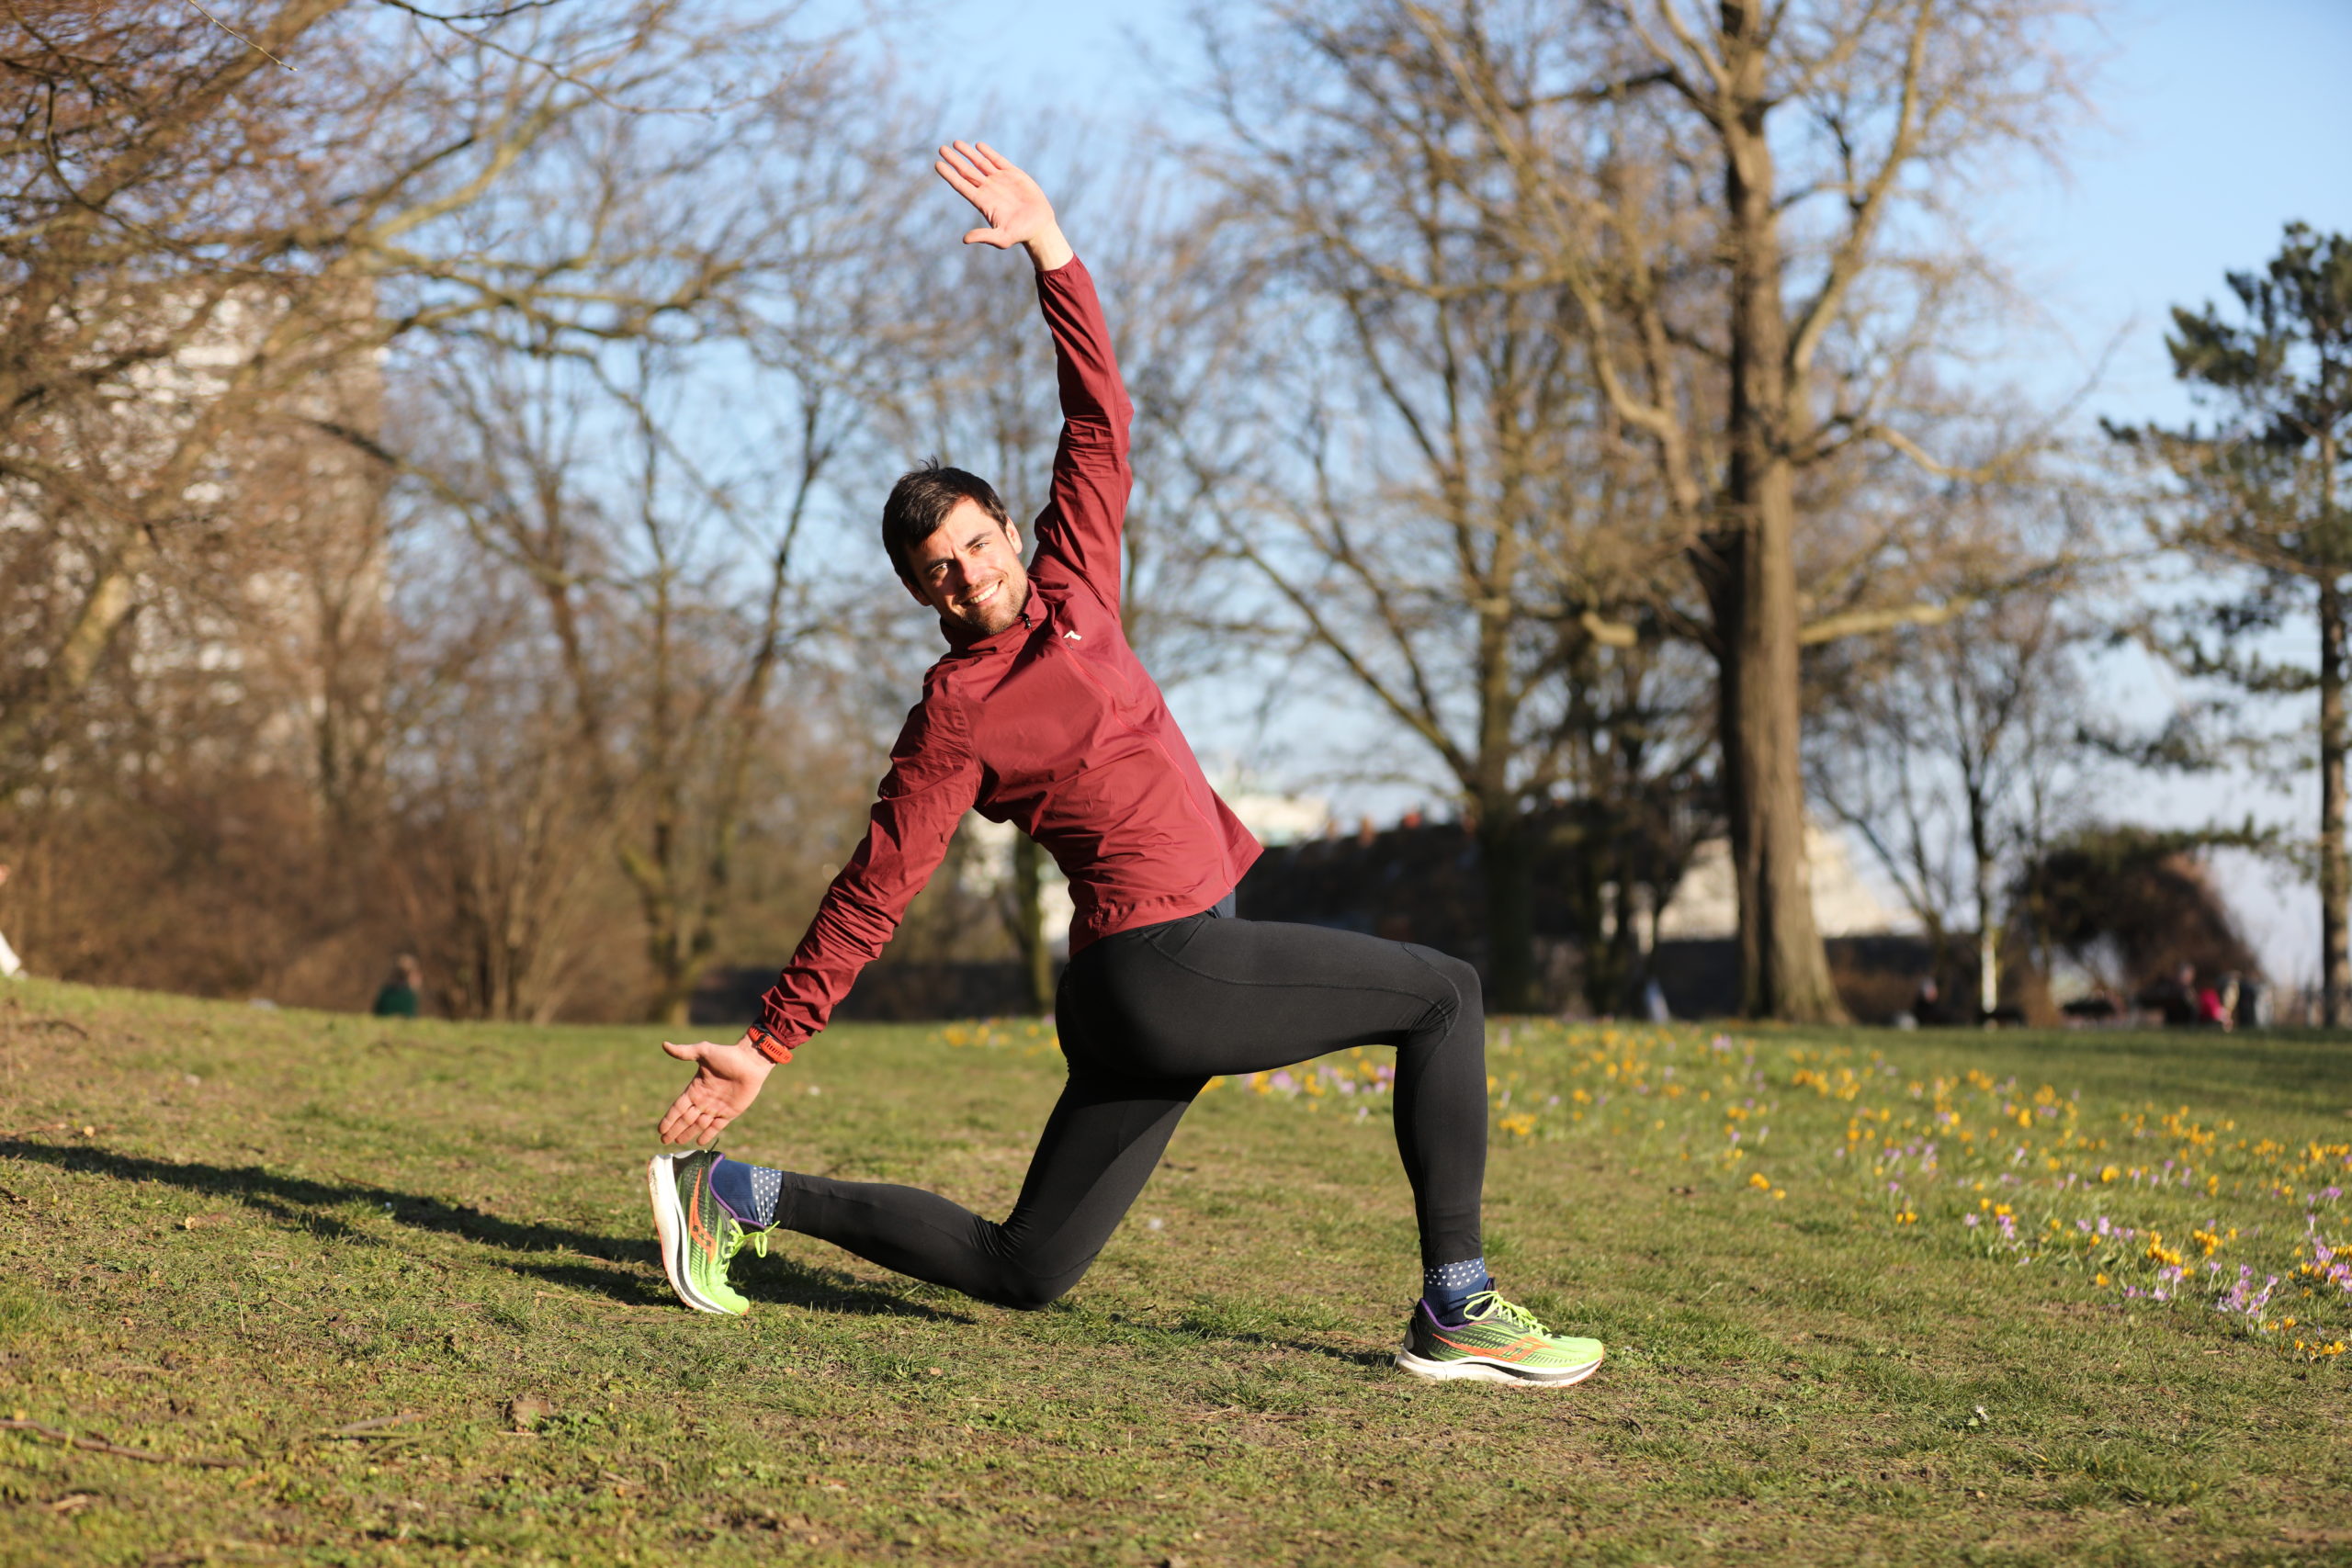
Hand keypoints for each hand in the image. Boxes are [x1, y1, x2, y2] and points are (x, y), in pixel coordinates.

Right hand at [656, 1035, 773, 1146]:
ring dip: (688, 1133)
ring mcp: (716, 1107)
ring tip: (677, 1142)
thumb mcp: (704, 1051)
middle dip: (675, 1129)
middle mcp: (704, 1100)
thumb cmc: (728, 1055)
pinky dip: (708, 1134)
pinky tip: (699, 1142)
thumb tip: (664, 1045)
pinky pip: (716, 1127)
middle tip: (664, 1141)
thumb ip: (684, 1051)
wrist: (751, 1061)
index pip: (678, 1107)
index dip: (669, 1119)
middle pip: (686, 1119)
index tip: (660, 1129)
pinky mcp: (730, 1112)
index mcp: (695, 1088)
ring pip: (699, 1125)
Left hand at [934, 140, 1072, 270]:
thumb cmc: (1020, 234)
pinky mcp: (1013, 174)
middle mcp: (988, 189)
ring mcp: (1000, 180)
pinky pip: (997, 160)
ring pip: (979, 163)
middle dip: (954, 160)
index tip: (937, 164)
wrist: (1039, 227)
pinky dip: (988, 153)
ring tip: (955, 143)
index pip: (961, 185)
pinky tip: (978, 146)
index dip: (949, 175)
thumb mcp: (1001, 238)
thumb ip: (983, 236)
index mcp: (982, 202)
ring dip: (967, 153)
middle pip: (966, 171)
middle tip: (941, 149)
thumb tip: (965, 239)